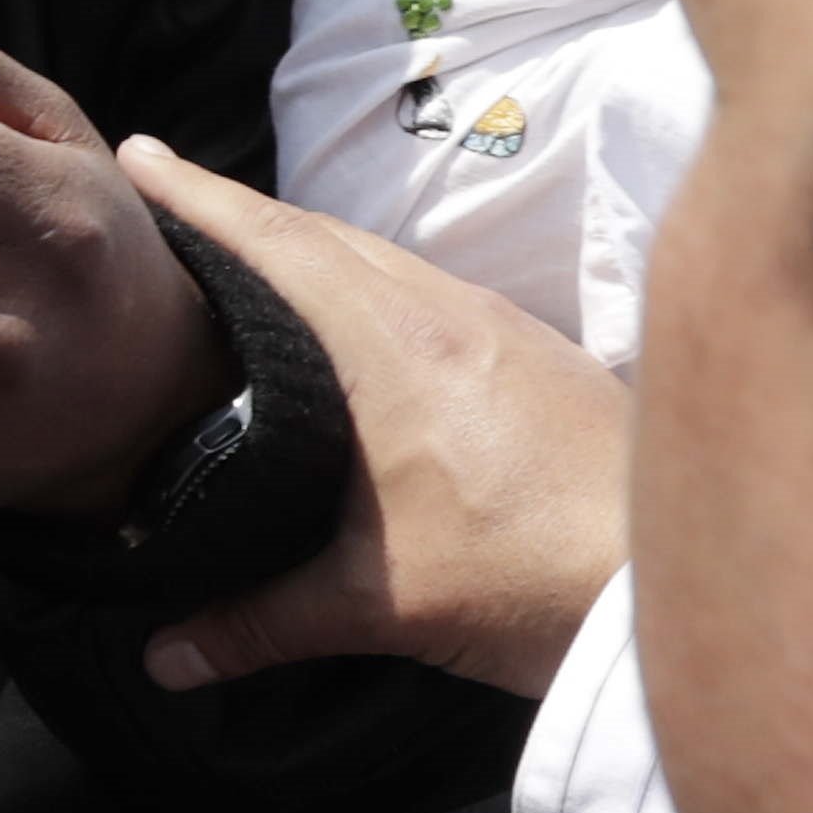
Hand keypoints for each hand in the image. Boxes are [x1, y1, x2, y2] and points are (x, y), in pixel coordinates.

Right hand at [126, 144, 630, 697]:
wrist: (676, 590)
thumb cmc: (530, 579)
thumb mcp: (376, 604)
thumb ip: (257, 622)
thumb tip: (163, 659)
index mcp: (389, 350)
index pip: (273, 243)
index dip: (197, 196)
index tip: (137, 153)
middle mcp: (445, 316)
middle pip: (322, 234)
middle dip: (239, 211)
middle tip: (170, 198)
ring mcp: (501, 330)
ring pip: (381, 259)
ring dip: (309, 244)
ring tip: (249, 256)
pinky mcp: (540, 358)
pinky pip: (429, 290)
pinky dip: (369, 283)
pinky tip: (358, 326)